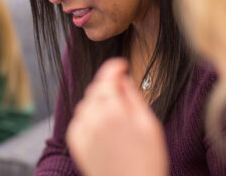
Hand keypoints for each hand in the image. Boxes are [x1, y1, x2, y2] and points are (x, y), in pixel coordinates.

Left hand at [66, 58, 167, 175]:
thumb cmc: (148, 160)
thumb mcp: (149, 125)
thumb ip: (133, 97)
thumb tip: (123, 78)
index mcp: (115, 112)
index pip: (107, 77)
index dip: (114, 67)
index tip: (121, 64)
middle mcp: (94, 119)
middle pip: (96, 89)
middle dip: (108, 86)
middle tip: (123, 94)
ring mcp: (82, 131)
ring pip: (86, 103)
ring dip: (98, 102)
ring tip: (116, 117)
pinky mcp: (75, 142)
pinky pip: (79, 119)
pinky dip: (89, 118)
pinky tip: (104, 129)